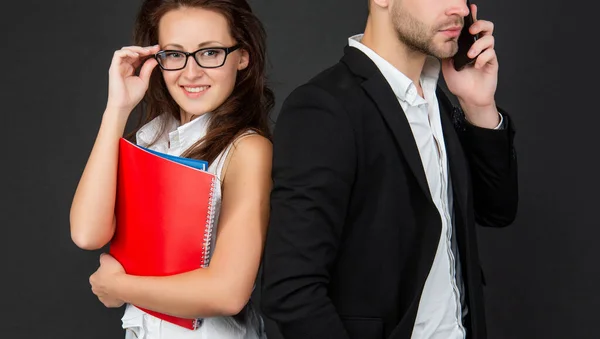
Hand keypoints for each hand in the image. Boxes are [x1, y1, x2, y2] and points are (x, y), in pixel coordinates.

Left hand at [89, 253, 125, 307]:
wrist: (122, 285)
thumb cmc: (114, 274)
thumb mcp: (107, 258)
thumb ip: (103, 257)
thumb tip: (103, 255)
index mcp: (93, 279)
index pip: (97, 274)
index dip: (105, 271)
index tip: (111, 270)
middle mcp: (96, 289)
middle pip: (101, 284)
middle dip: (108, 281)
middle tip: (116, 276)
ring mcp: (103, 297)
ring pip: (107, 292)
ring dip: (112, 289)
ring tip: (120, 283)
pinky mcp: (110, 303)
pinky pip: (113, 299)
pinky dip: (117, 296)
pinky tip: (121, 291)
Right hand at [106, 45, 159, 113]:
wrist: (124, 105)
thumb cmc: (132, 96)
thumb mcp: (144, 80)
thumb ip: (148, 69)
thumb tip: (154, 59)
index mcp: (130, 69)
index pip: (139, 56)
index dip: (148, 52)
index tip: (158, 50)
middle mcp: (124, 66)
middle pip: (133, 51)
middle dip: (144, 48)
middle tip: (154, 48)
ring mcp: (118, 66)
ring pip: (125, 50)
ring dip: (136, 49)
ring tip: (146, 52)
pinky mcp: (114, 67)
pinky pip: (118, 54)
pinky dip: (127, 52)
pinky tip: (136, 55)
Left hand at [442, 4, 498, 125]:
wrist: (469, 98)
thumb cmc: (459, 83)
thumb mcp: (447, 66)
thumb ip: (447, 53)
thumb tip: (443, 41)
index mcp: (467, 46)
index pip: (471, 28)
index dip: (473, 17)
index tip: (471, 8)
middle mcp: (478, 47)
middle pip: (486, 27)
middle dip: (480, 24)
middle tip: (471, 31)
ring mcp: (486, 54)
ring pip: (489, 38)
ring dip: (478, 45)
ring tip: (470, 55)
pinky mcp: (492, 62)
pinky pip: (491, 53)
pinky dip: (483, 58)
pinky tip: (476, 66)